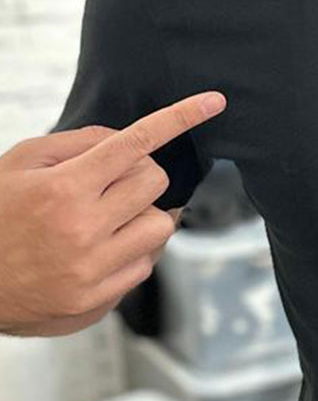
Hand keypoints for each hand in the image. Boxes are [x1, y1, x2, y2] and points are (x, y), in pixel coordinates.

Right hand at [0, 91, 225, 335]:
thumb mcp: (19, 164)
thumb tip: (128, 138)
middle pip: (155, 182)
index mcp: (63, 189)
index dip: (180, 117)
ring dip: (143, 215)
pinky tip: (98, 250)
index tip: (214, 101)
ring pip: (161, 224)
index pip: (135, 143)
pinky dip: (132, 250)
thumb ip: (77, 143)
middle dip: (140, 175)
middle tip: (111, 183)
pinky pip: (146, 263)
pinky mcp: (99, 299)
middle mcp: (83, 229)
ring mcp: (93, 268)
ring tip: (106, 220)